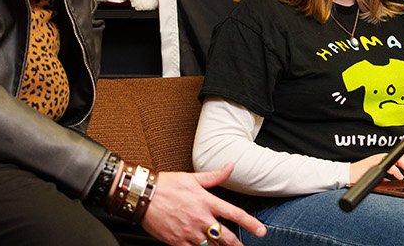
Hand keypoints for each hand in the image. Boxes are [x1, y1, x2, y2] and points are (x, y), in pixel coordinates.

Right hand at [139, 163, 266, 244]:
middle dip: (238, 244)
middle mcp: (201, 218)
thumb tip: (231, 165)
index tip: (261, 231)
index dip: (251, 224)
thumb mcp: (192, 177)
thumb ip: (215, 176)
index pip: (235, 214)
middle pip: (226, 236)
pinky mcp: (177, 241)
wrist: (143, 195)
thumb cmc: (167, 184)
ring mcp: (189, 231)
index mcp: (207, 201)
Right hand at [350, 151, 403, 183]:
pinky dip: (397, 172)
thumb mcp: (378, 176)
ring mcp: (381, 159)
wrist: (348, 174)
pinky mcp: (376, 165)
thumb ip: (387, 176)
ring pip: (401, 160)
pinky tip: (399, 177)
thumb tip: (395, 181)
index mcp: (386, 158)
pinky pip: (391, 167)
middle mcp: (384, 156)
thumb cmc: (361, 175)